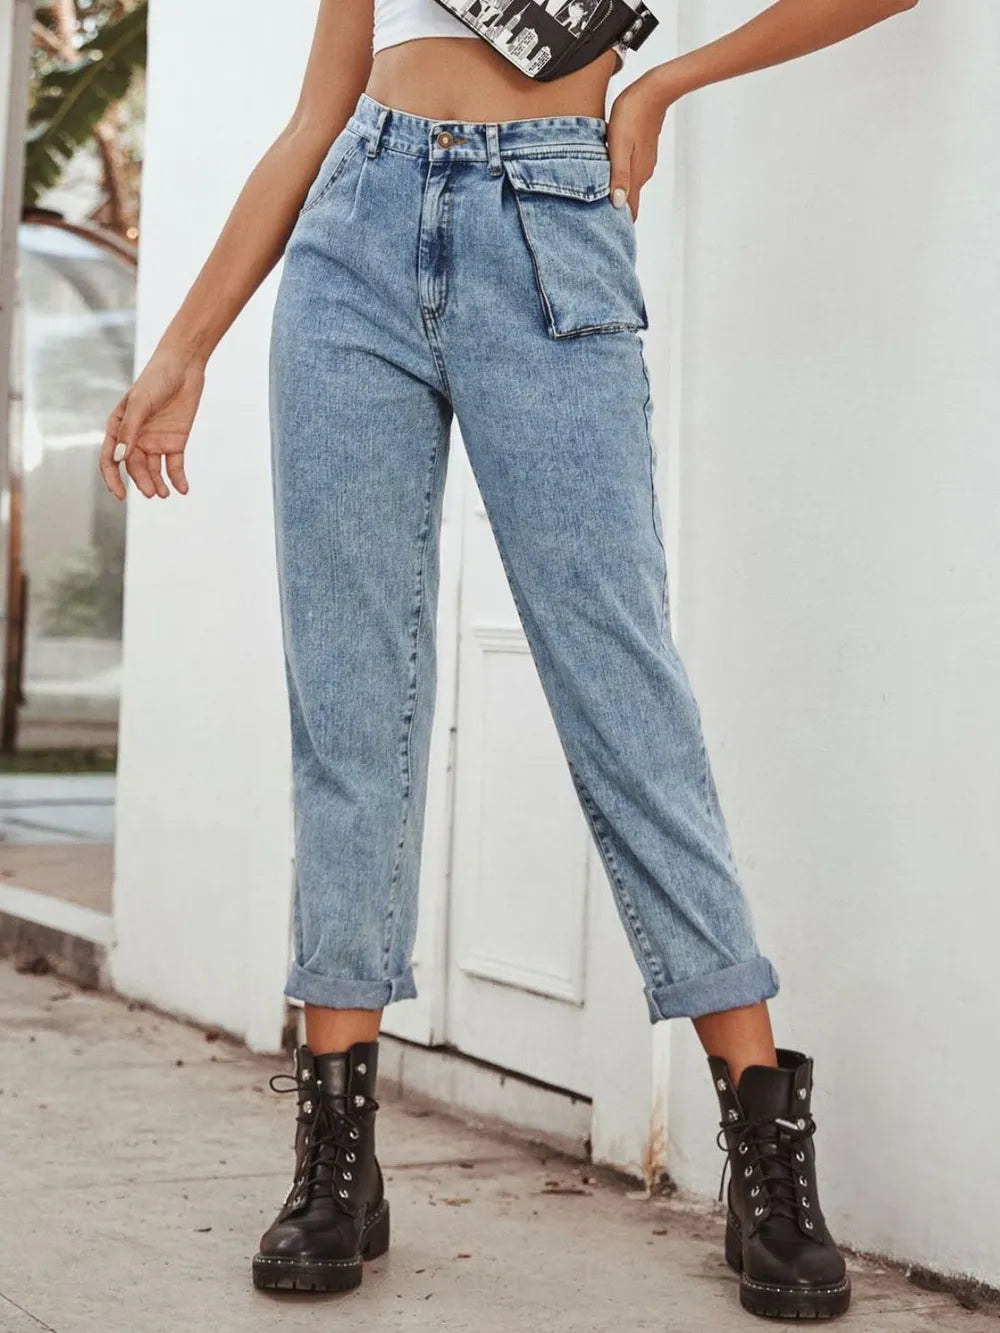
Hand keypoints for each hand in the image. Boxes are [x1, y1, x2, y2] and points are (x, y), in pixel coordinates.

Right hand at [100, 346, 205, 500]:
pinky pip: (174, 466)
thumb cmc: (155, 379)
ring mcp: (155, 441)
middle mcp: (135, 438)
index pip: (110, 459)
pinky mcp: (175, 442)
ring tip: (164, 494)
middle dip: (142, 482)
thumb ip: (130, 430)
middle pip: (134, 467)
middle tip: (153, 493)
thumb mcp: (140, 404)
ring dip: (157, 483)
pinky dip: (177, 479)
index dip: (113, 479)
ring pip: (153, 470)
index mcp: (119, 428)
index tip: (120, 495)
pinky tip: (182, 489)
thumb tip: (119, 458)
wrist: (184, 367)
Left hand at [606, 69, 678, 220]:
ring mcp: (644, 162)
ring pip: (629, 186)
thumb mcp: (620, 145)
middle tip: (599, 224)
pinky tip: (610, 177)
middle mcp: (642, 173)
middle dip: (616, 213)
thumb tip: (617, 204)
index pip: (630, 209)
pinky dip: (620, 180)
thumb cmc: (632, 113)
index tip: (608, 237)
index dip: (619, 225)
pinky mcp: (643, 151)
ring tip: (600, 202)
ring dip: (617, 194)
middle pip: (629, 200)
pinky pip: (630, 172)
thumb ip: (619, 175)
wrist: (654, 90)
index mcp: (635, 175)